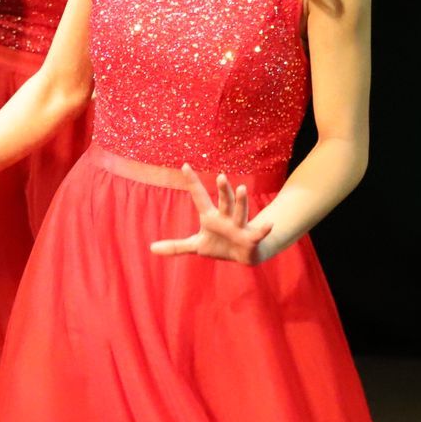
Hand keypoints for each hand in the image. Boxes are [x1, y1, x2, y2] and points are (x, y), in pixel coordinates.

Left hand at [149, 165, 274, 264]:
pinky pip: (258, 233)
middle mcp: (225, 217)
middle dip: (222, 190)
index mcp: (210, 217)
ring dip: (240, 202)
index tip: (184, 165)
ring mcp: (239, 227)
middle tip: (220, 176)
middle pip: (223, 201)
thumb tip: (151, 248)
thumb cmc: (219, 245)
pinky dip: (264, 229)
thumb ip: (175, 246)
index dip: (192, 182)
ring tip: (241, 188)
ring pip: (240, 212)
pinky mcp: (250, 238)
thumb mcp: (195, 246)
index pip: (199, 197)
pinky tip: (269, 224)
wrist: (242, 255)